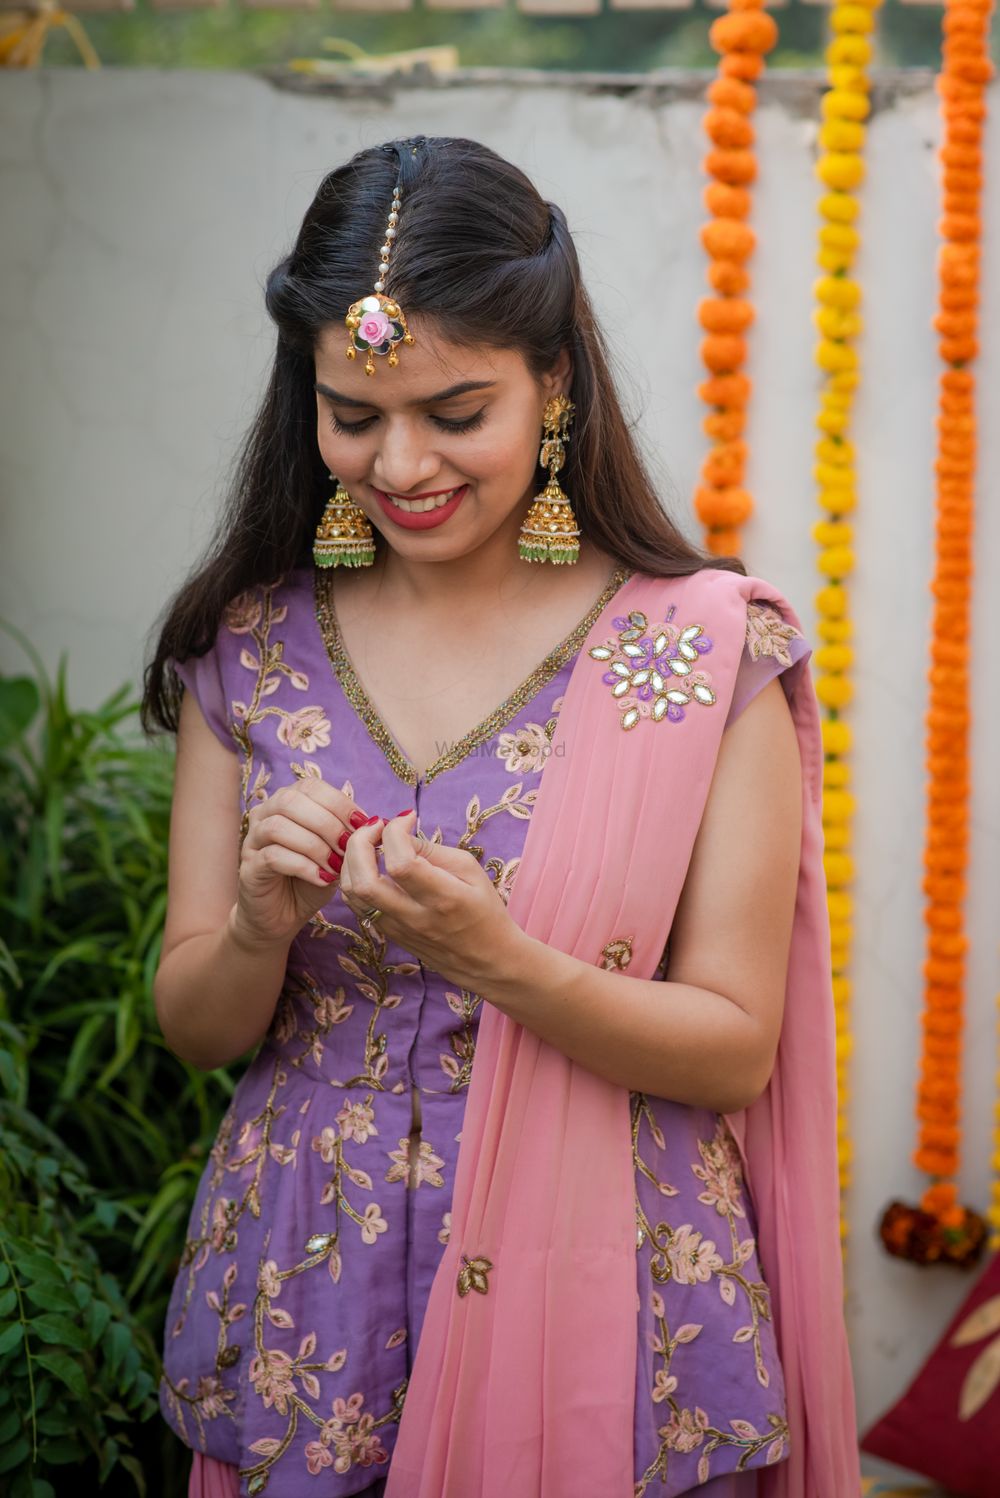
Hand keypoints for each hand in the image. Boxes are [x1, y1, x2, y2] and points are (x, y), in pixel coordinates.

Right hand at [232, 779, 374, 947]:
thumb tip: (373, 823)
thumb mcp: (336, 853)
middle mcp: (265, 814)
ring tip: (336, 866)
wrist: (284, 917)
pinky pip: (273, 856)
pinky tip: (322, 878)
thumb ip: (348, 834)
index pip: (310, 786)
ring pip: (279, 827)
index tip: (362, 825)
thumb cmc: (312, 879)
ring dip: (315, 846)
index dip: (339, 803)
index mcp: (288, 802)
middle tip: (348, 847)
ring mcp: (253, 840)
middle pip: (290, 801)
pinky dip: (304, 866)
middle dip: (327, 823)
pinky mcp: (249, 867)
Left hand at [338, 811, 524, 992]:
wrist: (487, 960)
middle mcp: (415, 916)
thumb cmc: (484, 910)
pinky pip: (357, 903)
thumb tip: (399, 834)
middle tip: (376, 826)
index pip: (401, 863)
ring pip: (352, 894)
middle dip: (360, 843)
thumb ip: (432, 850)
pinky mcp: (388, 934)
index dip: (395, 832)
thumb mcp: (470, 870)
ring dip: (352, 860)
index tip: (407, 819)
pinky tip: (369, 863)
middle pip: (364, 881)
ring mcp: (397, 929)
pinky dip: (355, 876)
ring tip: (370, 842)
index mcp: (444, 898)